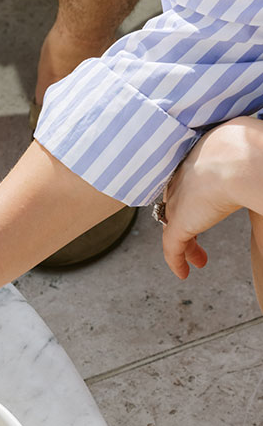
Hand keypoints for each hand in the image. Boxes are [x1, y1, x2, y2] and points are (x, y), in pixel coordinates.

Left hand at [160, 118, 262, 277]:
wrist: (239, 160)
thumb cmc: (250, 151)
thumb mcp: (245, 153)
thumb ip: (244, 168)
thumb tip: (256, 178)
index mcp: (196, 159)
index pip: (189, 180)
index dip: (195, 195)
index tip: (205, 205)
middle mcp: (182, 179)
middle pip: (178, 202)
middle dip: (186, 218)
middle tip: (196, 234)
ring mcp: (178, 202)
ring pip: (175, 226)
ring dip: (187, 245)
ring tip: (199, 259)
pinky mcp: (180, 224)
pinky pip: (172, 247)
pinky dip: (176, 261)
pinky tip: (184, 273)